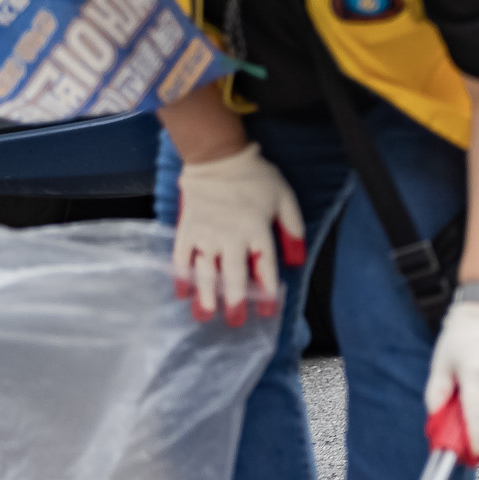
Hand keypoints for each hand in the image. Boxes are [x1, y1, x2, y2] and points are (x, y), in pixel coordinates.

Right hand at [171, 142, 305, 324]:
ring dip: (206, 295)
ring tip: (206, 315)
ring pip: (205, 271)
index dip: (267, 291)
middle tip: (235, 322)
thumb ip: (293, 228)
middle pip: (233, 275)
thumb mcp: (285, 198)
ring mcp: (205, 234)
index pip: (264, 267)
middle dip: (235, 301)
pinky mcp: (187, 230)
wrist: (217, 158)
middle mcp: (230, 237)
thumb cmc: (255, 178)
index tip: (267, 311)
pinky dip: (181, 276)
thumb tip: (297, 260)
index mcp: (256, 230)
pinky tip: (182, 292)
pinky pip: (182, 257)